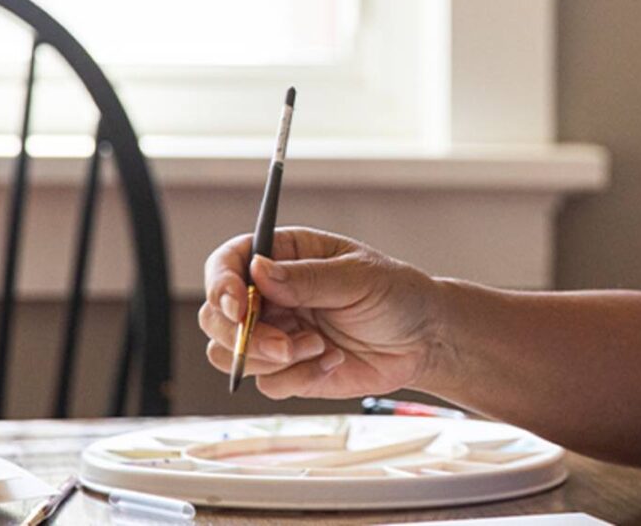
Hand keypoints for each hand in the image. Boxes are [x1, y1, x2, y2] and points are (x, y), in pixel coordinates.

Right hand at [199, 227, 446, 399]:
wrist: (424, 341)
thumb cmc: (398, 295)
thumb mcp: (359, 277)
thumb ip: (308, 278)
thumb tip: (259, 271)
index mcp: (285, 257)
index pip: (229, 262)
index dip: (221, 284)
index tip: (237, 306)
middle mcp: (272, 295)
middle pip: (216, 316)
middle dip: (241, 335)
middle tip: (283, 344)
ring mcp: (276, 333)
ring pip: (230, 354)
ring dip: (269, 358)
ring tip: (317, 347)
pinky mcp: (288, 370)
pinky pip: (267, 383)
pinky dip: (298, 377)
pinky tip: (332, 360)